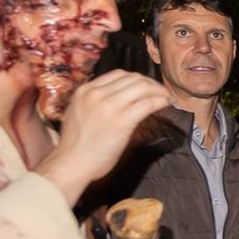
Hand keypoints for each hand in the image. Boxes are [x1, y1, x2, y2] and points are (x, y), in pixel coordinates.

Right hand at [35, 70, 170, 204]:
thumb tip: (118, 101)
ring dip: (158, 90)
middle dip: (150, 83)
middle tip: (160, 92)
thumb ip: (95, 103)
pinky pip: (147, 103)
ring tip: (166, 97)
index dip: (136, 79)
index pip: (118, 74)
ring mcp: (109, 105)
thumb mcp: (79, 113)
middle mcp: (97, 93)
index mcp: (85, 90)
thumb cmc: (76, 146)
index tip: (146, 87)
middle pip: (132, 77)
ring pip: (142, 87)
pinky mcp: (122, 120)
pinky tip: (165, 104)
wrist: (72, 163)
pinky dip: (160, 101)